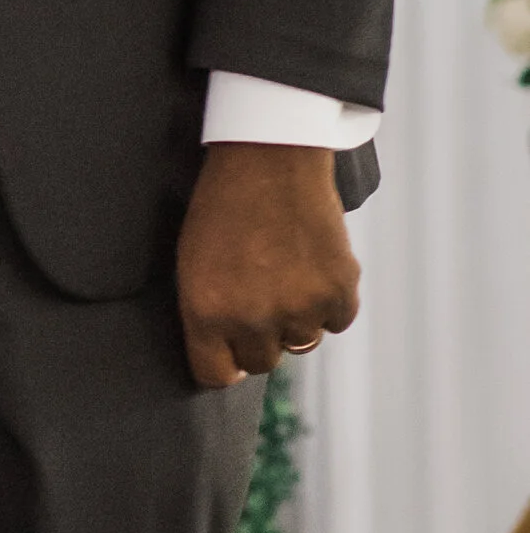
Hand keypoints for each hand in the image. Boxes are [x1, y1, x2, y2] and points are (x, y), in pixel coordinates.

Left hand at [176, 141, 358, 388]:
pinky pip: (338, 320)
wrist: (269, 157)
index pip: (216, 375)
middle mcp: (253, 319)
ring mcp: (299, 306)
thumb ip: (208, 316)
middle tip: (261, 295)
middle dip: (261, 336)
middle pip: (262, 362)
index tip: (231, 350)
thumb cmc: (223, 207)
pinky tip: (313, 264)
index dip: (225, 363)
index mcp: (206, 313)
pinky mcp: (338, 290)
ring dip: (297, 316)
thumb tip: (231, 363)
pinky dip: (331, 299)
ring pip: (302, 341)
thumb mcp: (193, 264)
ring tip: (286, 271)